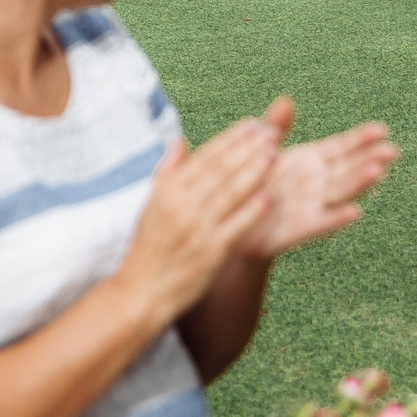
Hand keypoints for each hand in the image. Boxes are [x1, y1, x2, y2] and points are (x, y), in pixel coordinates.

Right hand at [114, 119, 276, 323]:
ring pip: (231, 192)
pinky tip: (269, 197)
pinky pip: (236, 226)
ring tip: (275, 153)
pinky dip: (253, 210)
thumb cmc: (148, 248)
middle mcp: (182, 205)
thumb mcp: (150, 205)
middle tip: (271, 131)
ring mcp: (197, 228)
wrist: (141, 292)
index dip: (230, 139)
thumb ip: (167, 171)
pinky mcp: (211, 253)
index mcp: (167, 190)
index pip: (205, 157)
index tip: (251, 124)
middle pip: (221, 169)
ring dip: (255, 171)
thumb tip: (180, 141)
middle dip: (249, 148)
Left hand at [237, 100, 397, 258]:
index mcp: (311, 162)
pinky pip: (319, 223)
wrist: (235, 223)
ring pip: (339, 193)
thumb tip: (286, 99)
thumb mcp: (264, 151)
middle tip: (393, 151)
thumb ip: (276, 128)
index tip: (382, 130)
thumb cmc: (254, 184)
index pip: (341, 148)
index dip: (361, 139)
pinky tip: (355, 212)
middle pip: (347, 169)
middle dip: (369, 159)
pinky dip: (336, 218)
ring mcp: (310, 206)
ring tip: (378, 172)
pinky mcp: (297, 229)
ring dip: (359, 183)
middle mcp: (316, 183)